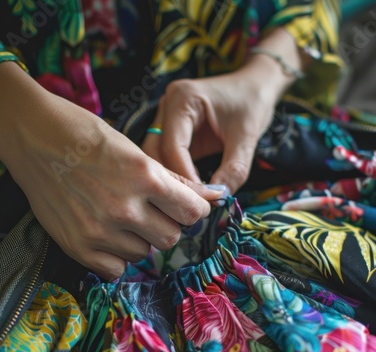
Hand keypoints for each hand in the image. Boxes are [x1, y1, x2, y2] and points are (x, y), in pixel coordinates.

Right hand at [0, 63, 222, 279]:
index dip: (193, 210)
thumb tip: (214, 196)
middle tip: (150, 211)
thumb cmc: (87, 137)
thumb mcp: (135, 151)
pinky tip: (107, 236)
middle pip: (171, 238)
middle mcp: (123, 207)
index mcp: (143, 176)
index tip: (185, 207)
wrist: (34, 137)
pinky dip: (117, 257)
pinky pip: (116, 270)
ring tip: (119, 217)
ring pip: (144, 254)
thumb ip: (175, 180)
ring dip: (139, 239)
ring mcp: (98, 230)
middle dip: (167, 225)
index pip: (192, 213)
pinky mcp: (77, 247)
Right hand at [142, 28, 305, 193]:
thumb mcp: (247, 136)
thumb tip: (218, 199)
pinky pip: (165, 158)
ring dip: (170, 181)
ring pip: (155, 158)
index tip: (201, 200)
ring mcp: (165, 118)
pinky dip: (175, 176)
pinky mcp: (170, 131)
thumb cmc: (252, 103)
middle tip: (193, 206)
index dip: (185, 177)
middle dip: (173, 181)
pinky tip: (189, 192)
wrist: (255, 86)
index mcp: (182, 99)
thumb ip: (234, 169)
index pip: (173, 146)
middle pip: (155, 153)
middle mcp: (167, 106)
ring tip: (191, 201)